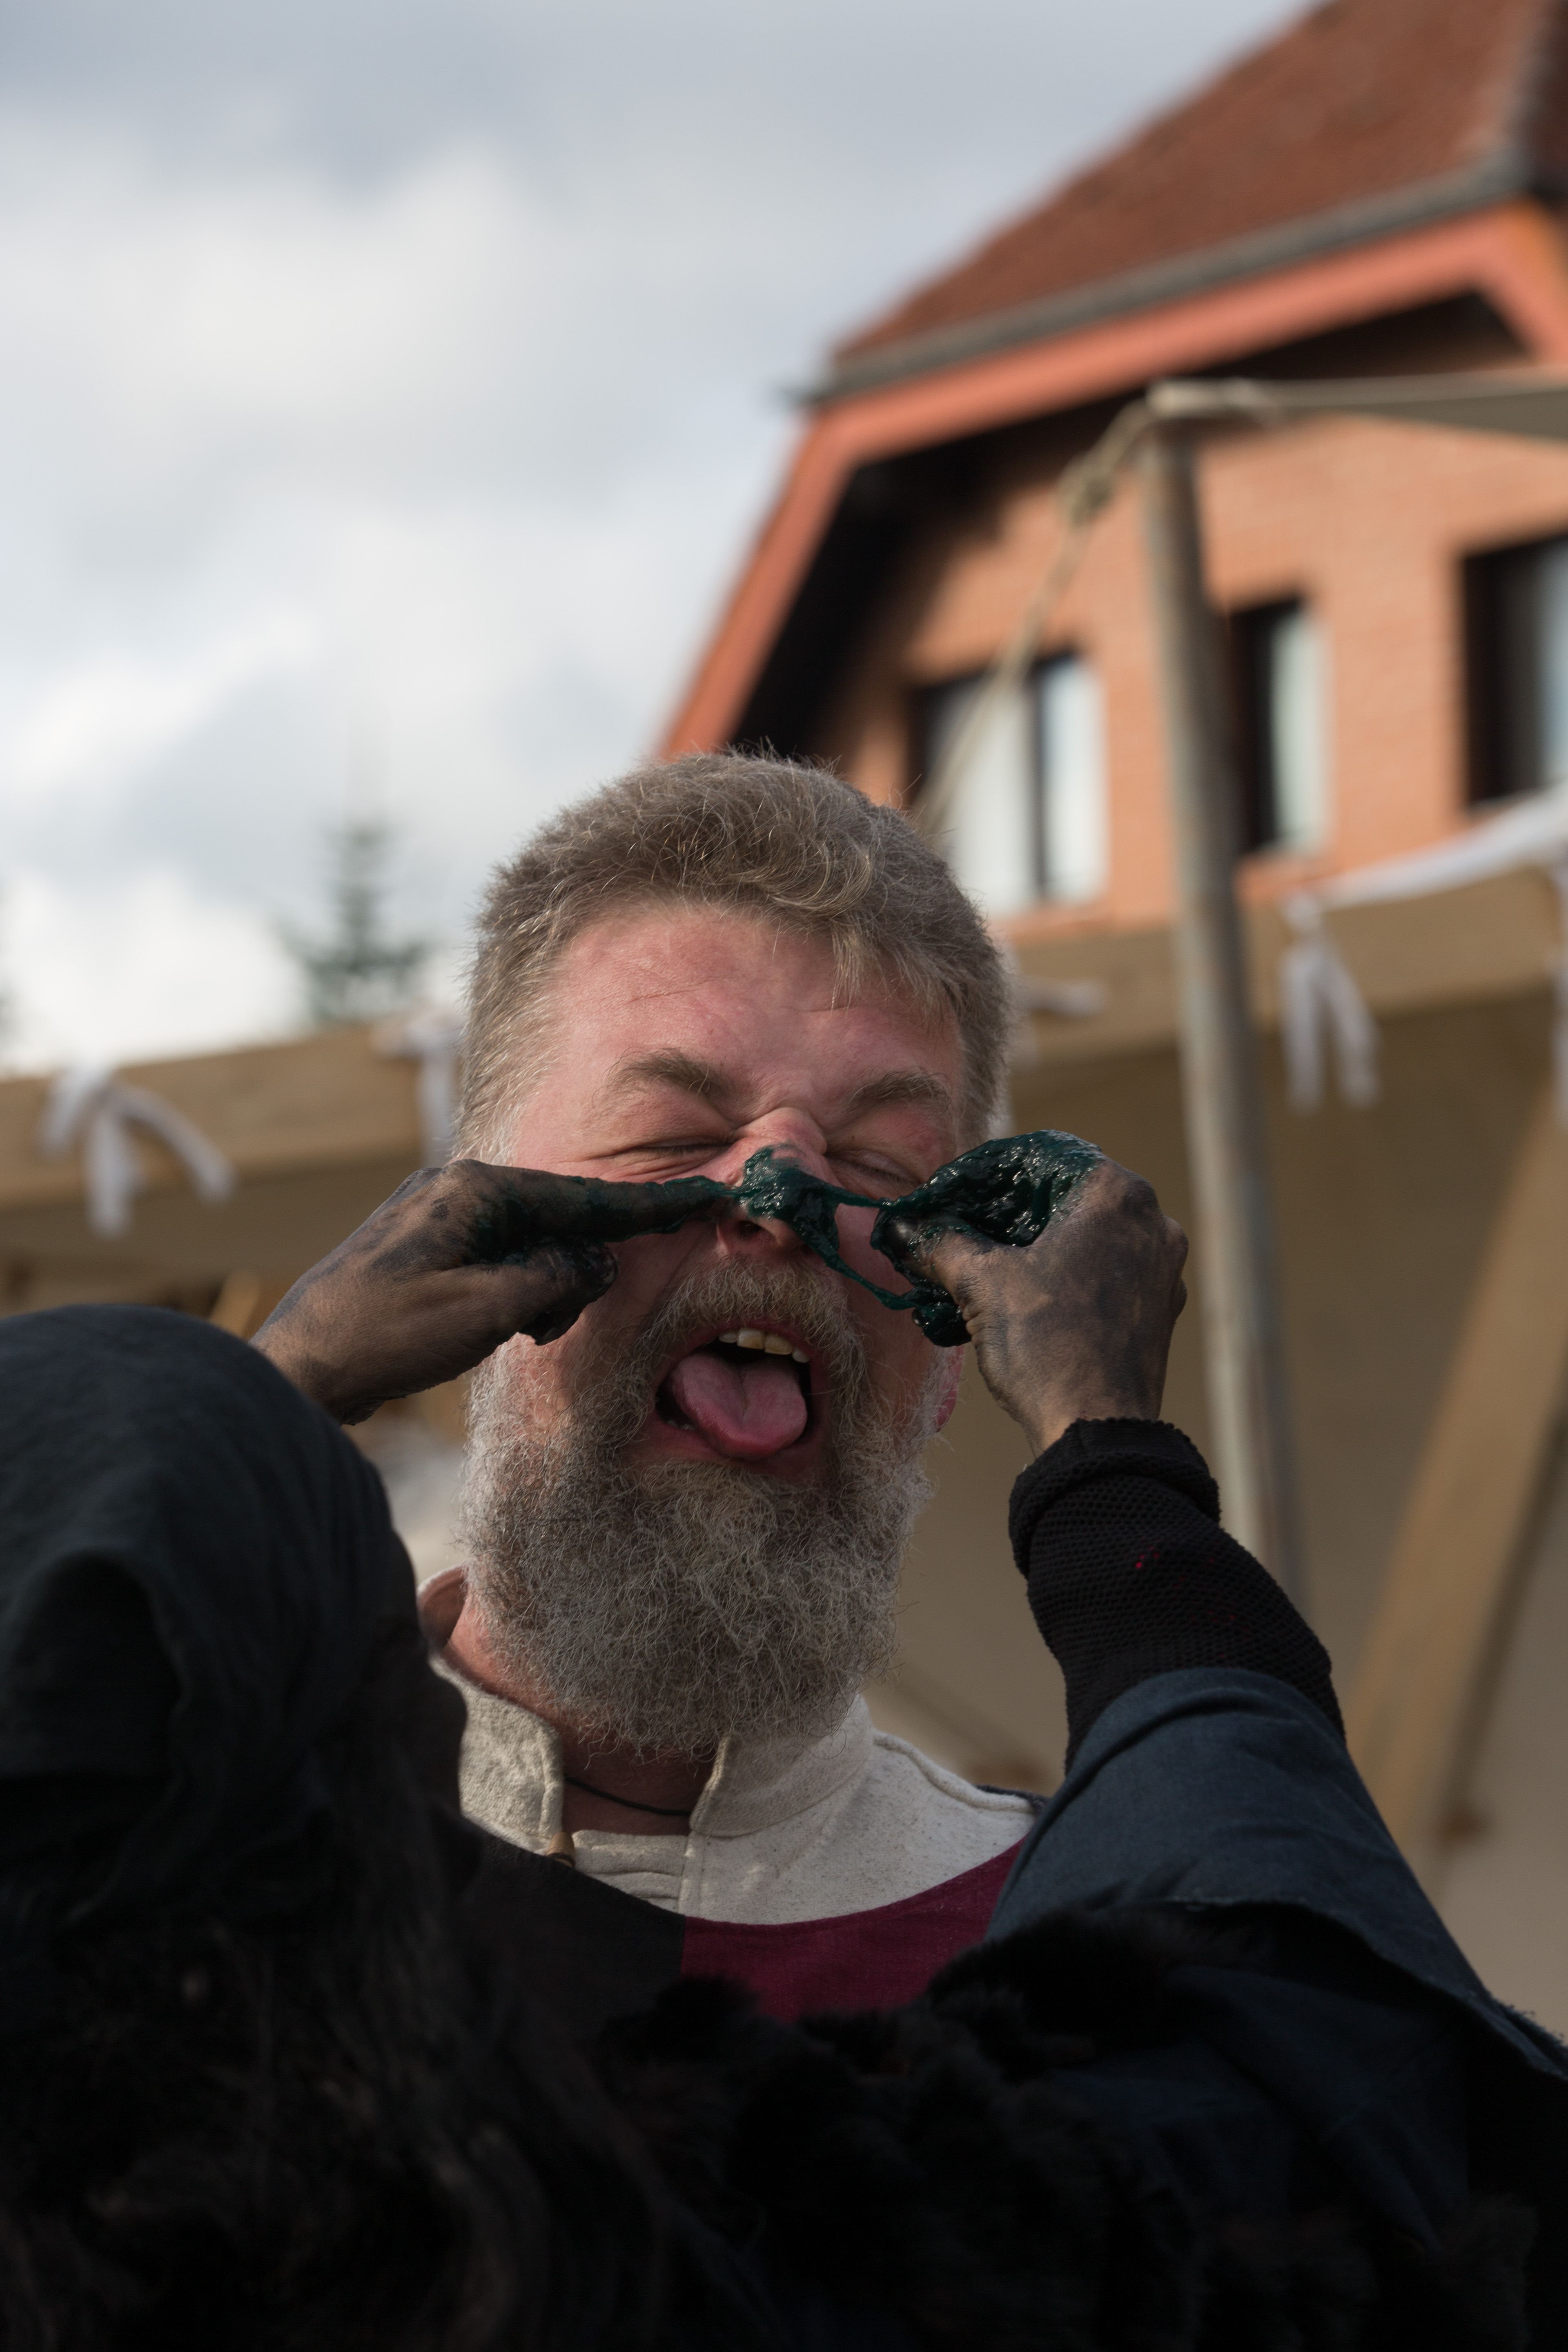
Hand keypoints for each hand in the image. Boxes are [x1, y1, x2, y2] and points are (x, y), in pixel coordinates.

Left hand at [253, 1161, 619, 1423]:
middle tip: (550, 1327)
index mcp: (474, 1189)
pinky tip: (501, 1329)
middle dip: (576, 1272)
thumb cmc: (386, 1335)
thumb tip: (596, 1263)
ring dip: (542, 1293)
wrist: (299, 1367)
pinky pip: (497, 1261)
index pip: (584, 1198)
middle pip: (556, 1220)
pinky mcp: (424, 1250)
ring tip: (520, 1335)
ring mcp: (436, 1218)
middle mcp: (456, 1189)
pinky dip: (515, 1295)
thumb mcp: (488, 1309)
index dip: (651, 1207)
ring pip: (529, 1245)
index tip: (708, 1198)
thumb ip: (556, 1278)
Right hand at [884, 1158, 1187, 1455]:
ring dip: (1038, 1250)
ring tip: (988, 1273)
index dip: (987, 1175)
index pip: (1042, 1158)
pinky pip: (1106, 1278)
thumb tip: (904, 1228)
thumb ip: (941, 1244)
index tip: (951, 1196)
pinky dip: (1067, 1282)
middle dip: (1010, 1216)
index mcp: (1117, 1194)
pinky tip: (1026, 1305)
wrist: (1097, 1430)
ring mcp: (1162, 1270)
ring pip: (1088, 1241)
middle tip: (963, 1233)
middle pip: (1066, 1200)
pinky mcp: (1160, 1312)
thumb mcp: (981, 1283)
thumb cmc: (1046, 1344)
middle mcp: (1153, 1222)